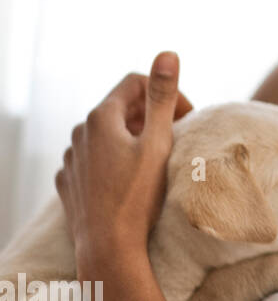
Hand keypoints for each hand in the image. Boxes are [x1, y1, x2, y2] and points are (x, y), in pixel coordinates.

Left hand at [55, 51, 192, 279]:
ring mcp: (71, 158)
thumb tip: (167, 53)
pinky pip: (94, 159)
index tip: (186, 119)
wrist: (108, 247)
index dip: (167, 95)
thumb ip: (163, 96)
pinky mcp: (69, 181)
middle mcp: (80, 132)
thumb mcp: (158, 142)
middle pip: (122, 108)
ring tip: (154, 163)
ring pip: (107, 135)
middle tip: (177, 139)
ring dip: (132, 139)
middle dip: (152, 117)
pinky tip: (129, 181)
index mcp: (102, 117)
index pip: (136, 83)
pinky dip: (114, 160)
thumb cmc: (137, 196)